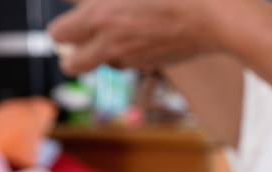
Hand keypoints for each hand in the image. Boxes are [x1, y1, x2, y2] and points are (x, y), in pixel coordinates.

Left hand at [48, 0, 219, 75]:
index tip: (71, 22)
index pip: (59, 34)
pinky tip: (146, 35)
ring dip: (106, 53)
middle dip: (72, 56)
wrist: (212, 18)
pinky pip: (132, 63)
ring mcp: (133, 58)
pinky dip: (132, 53)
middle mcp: (111, 43)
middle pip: (73, 65)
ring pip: (106, 64)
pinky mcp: (152, 65)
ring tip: (121, 34)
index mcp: (99, 17)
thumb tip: (90, 5)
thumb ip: (101, 0)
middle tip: (80, 43)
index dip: (62, 28)